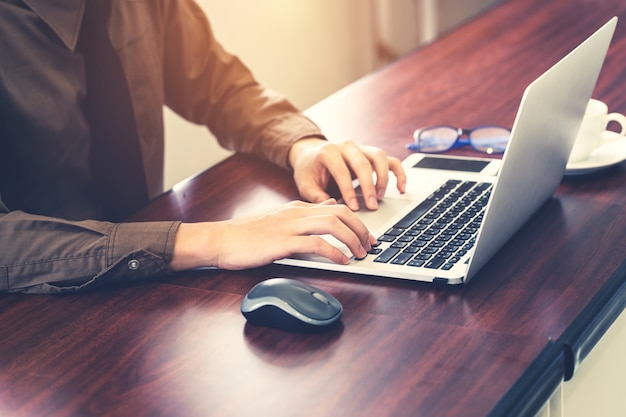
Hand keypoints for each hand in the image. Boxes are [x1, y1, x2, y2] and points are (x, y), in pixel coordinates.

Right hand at [169, 199, 375, 270]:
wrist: (220, 240)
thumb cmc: (245, 236)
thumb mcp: (278, 221)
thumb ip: (302, 217)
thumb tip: (327, 213)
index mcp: (296, 208)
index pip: (335, 207)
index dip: (356, 221)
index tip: (366, 235)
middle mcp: (296, 213)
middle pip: (340, 212)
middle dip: (361, 228)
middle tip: (370, 244)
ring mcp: (290, 225)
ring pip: (332, 224)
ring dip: (352, 239)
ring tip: (360, 254)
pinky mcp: (283, 241)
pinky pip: (316, 244)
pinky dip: (335, 252)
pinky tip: (342, 261)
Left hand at [288, 138, 406, 210]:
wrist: (311, 155)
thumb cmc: (309, 171)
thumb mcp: (305, 185)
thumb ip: (316, 196)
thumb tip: (332, 207)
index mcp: (328, 152)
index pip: (342, 171)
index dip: (349, 190)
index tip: (354, 208)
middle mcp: (346, 146)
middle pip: (363, 163)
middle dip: (369, 186)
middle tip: (371, 206)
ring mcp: (361, 148)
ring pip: (379, 157)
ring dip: (383, 178)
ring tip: (381, 198)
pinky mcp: (371, 154)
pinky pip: (390, 160)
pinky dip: (398, 172)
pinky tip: (401, 188)